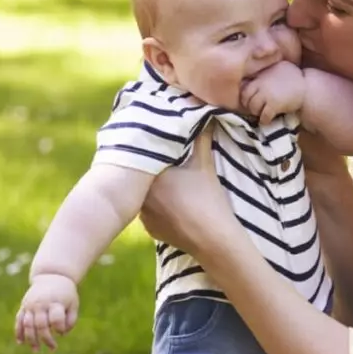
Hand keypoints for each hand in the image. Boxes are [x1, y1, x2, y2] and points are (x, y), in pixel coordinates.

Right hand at [15, 274, 78, 350]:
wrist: (52, 276)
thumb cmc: (66, 293)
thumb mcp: (73, 304)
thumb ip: (71, 319)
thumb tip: (62, 334)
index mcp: (55, 302)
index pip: (56, 319)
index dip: (60, 328)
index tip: (62, 332)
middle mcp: (41, 304)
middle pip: (40, 325)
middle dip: (46, 339)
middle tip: (53, 349)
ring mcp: (31, 305)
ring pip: (27, 324)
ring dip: (31, 339)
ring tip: (36, 350)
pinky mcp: (24, 306)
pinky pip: (18, 320)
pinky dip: (18, 332)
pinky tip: (20, 342)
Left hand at [141, 131, 238, 259]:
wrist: (212, 238)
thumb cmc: (208, 198)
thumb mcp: (204, 164)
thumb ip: (200, 138)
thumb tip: (204, 115)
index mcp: (150, 175)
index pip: (143, 157)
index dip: (149, 150)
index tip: (155, 143)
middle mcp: (140, 195)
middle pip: (141, 177)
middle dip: (149, 168)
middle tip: (162, 162)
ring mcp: (143, 215)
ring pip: (143, 195)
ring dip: (151, 189)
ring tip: (166, 183)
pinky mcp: (149, 229)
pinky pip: (148, 212)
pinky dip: (157, 207)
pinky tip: (169, 203)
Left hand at [241, 62, 305, 124]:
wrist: (307, 87)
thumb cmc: (295, 76)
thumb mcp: (280, 66)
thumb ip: (268, 68)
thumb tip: (261, 65)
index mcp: (262, 75)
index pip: (244, 86)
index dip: (245, 94)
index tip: (249, 98)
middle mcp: (261, 85)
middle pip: (246, 98)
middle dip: (248, 104)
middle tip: (253, 108)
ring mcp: (267, 96)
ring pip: (253, 108)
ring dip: (256, 113)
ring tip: (260, 114)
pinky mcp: (274, 106)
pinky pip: (264, 116)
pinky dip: (264, 120)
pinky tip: (266, 120)